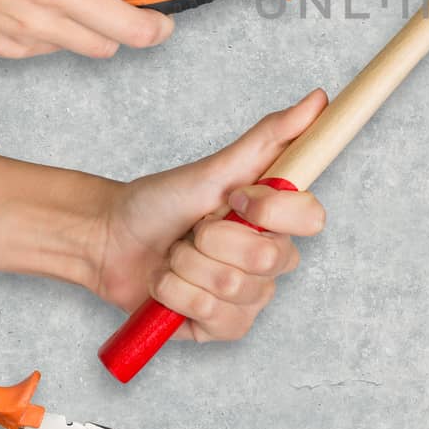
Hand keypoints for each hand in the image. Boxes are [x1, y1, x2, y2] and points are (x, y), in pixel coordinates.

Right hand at [0, 0, 173, 59]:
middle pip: (141, 27)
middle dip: (158, 23)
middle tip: (159, 19)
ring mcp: (35, 25)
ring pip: (105, 47)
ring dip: (109, 32)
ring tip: (97, 13)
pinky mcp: (14, 49)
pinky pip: (58, 51)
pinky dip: (61, 36)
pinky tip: (42, 13)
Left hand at [95, 92, 329, 340]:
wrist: (110, 239)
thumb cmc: (161, 201)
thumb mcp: (215, 166)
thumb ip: (271, 136)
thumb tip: (318, 100)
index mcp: (277, 219)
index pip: (311, 218)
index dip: (270, 209)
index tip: (234, 197)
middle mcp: (271, 259)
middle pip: (267, 259)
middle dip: (212, 240)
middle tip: (193, 230)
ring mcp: (250, 297)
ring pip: (234, 289)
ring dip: (187, 267)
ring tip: (174, 256)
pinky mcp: (224, 327)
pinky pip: (214, 317)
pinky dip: (177, 296)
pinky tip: (168, 286)